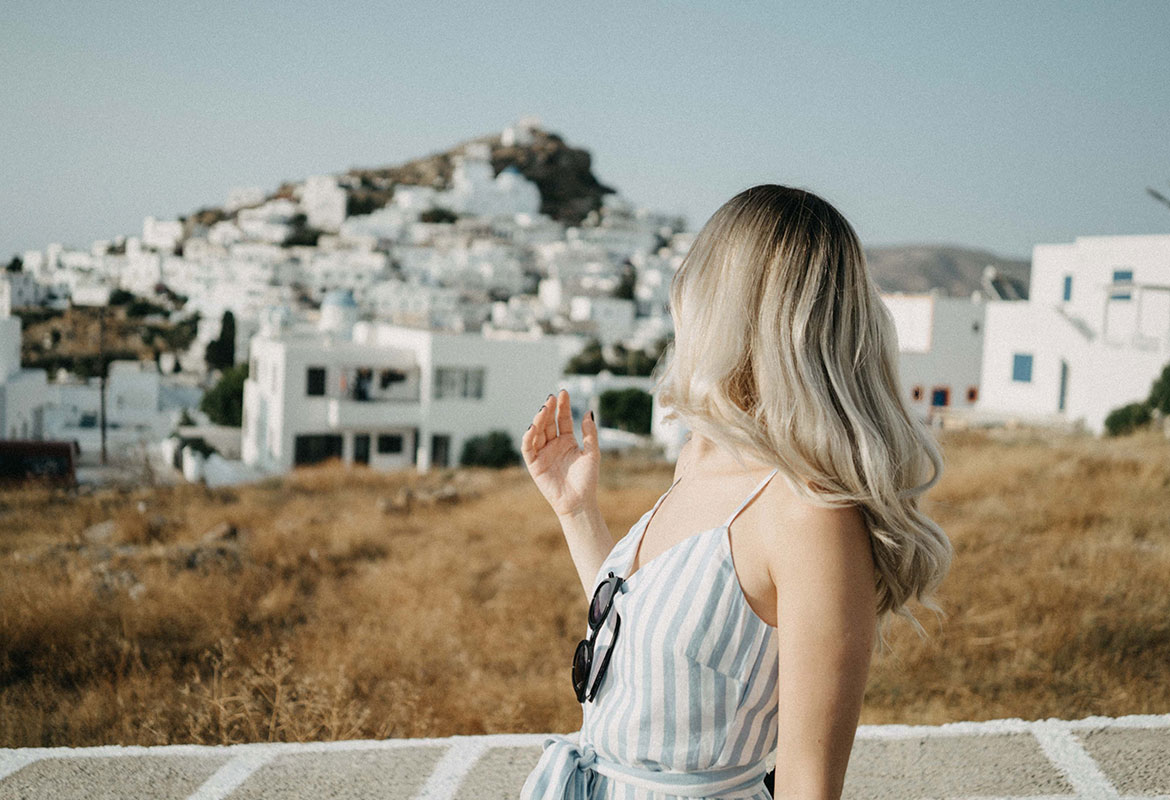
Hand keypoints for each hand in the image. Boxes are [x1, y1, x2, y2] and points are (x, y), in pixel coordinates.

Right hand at [521, 388, 599, 517]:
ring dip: (538, 420)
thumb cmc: (587, 480)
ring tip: (544, 409)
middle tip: (551, 398)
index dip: (562, 406)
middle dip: (549, 409)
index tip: (563, 392)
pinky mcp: (534, 464)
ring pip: (537, 432)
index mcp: (567, 441)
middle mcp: (553, 445)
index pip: (562, 419)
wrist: (579, 502)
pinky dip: (528, 436)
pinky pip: (528, 448)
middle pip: (548, 423)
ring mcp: (543, 454)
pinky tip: (534, 426)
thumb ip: (590, 433)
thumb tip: (589, 412)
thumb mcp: (592, 453)